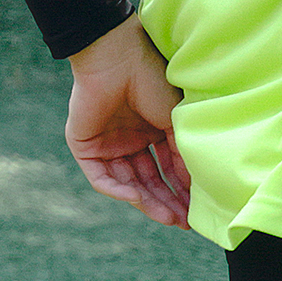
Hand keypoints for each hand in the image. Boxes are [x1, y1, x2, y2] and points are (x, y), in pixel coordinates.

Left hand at [65, 14, 189, 227]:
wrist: (118, 57)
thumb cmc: (152, 79)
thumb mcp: (175, 121)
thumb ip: (183, 154)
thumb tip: (197, 188)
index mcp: (151, 130)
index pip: (166, 169)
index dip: (181, 190)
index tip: (197, 212)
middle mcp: (129, 139)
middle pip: (148, 180)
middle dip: (166, 202)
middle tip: (183, 222)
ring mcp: (107, 144)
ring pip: (127, 182)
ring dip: (146, 201)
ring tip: (167, 217)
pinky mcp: (84, 147)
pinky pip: (101, 177)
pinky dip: (118, 190)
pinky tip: (137, 197)